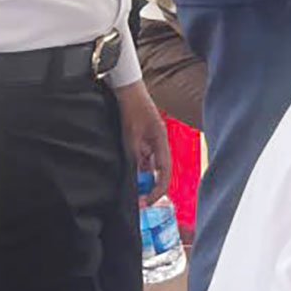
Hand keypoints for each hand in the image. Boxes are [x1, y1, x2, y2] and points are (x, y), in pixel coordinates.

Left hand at [112, 79, 171, 205]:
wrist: (126, 88)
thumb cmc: (131, 108)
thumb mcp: (130, 135)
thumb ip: (133, 155)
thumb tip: (134, 177)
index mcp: (161, 141)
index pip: (164, 171)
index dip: (159, 188)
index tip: (148, 201)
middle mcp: (158, 142)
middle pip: (159, 170)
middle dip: (150, 186)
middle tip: (139, 200)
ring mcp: (150, 140)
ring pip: (148, 164)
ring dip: (141, 176)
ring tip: (130, 188)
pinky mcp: (142, 137)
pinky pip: (141, 157)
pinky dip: (135, 166)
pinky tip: (126, 172)